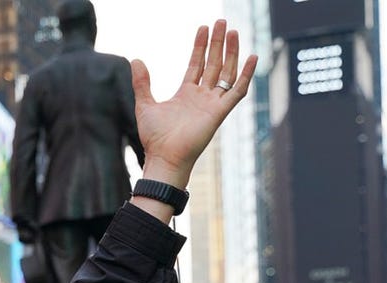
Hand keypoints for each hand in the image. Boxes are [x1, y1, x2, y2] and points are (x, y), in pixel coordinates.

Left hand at [130, 21, 256, 188]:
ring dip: (231, 52)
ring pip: (227, 72)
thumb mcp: (145, 104)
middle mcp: (202, 97)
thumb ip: (142, 82)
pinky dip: (245, 75)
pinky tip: (251, 57)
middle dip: (218, 43)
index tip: (204, 28)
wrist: (163, 157)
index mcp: (186, 94)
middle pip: (214, 64)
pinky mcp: (220, 112)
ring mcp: (212, 104)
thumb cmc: (155, 137)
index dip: (201, 46)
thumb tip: (135, 59)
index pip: (197, 64)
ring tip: (233, 32)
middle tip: (222, 22)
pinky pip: (237, 91)